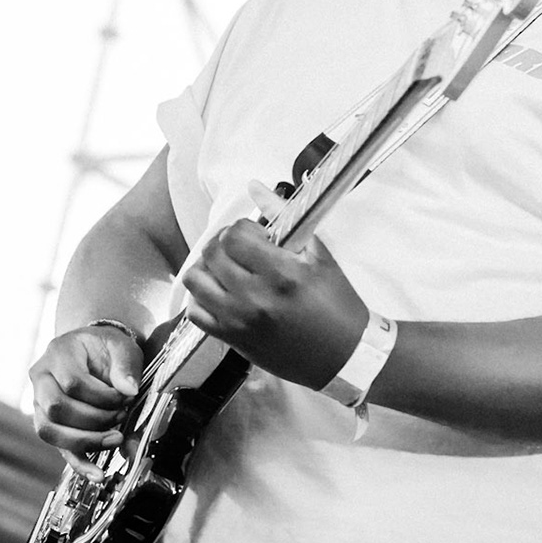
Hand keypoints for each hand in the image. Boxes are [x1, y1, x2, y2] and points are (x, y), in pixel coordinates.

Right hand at [29, 323, 142, 476]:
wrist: (95, 351)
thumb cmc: (106, 348)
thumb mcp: (121, 346)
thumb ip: (126, 366)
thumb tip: (130, 390)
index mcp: (58, 353)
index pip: (72, 383)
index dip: (101, 396)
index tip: (125, 398)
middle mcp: (41, 378)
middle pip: (56, 409)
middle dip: (94, 419)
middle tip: (121, 416)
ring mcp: (39, 403)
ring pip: (50, 431)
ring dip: (86, 440)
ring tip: (116, 438)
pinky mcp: (49, 423)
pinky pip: (58, 448)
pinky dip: (79, 463)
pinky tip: (98, 474)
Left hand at [182, 180, 367, 390]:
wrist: (346, 355)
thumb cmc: (338, 305)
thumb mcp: (319, 255)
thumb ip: (284, 216)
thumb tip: (255, 187)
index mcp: (282, 274)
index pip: (234, 236)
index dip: (242, 228)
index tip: (256, 234)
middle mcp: (256, 298)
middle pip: (212, 254)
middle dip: (224, 242)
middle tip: (242, 247)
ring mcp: (240, 321)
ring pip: (196, 281)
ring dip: (208, 267)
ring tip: (228, 267)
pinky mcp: (233, 340)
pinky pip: (195, 312)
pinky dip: (202, 297)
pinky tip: (221, 292)